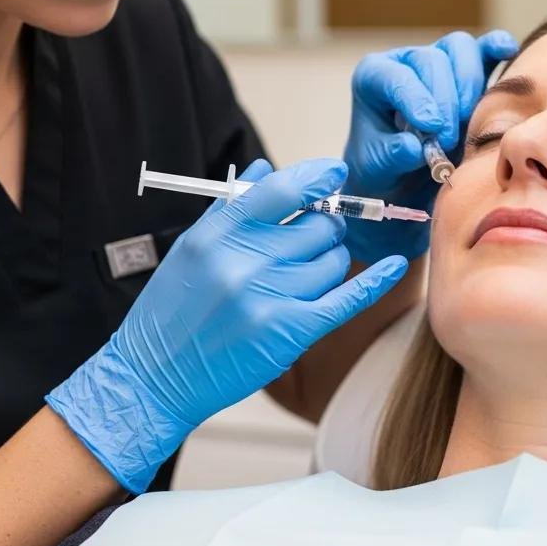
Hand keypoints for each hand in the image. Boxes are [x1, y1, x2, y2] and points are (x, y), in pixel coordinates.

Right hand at [45, 158, 407, 492]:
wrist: (153, 376)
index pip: (281, 190)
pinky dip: (374, 281)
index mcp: (218, 234)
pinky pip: (345, 299)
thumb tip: (266, 169)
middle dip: (323, 227)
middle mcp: (243, 261)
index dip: (316, 176)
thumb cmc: (170, 309)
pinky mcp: (287, 333)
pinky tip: (393, 266)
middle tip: (312, 236)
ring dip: (329, 261)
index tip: (334, 172)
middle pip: (316, 226)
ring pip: (331, 262)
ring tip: (306, 273)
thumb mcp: (191, 247)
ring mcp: (267, 298)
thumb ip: (231, 206)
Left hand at [342, 29, 518, 263]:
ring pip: (460, 49)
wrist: (404, 178)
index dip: (415, 99)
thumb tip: (413, 146)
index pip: (394, 76)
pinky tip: (506, 51)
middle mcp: (406, 61)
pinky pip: (484, 48)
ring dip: (469, 84)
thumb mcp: (378, 168)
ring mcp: (439, 60)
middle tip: (447, 139)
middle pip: (431, 59)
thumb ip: (392, 155)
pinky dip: (496, 46)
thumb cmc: (384, 167)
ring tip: (468, 121)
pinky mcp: (469, 68)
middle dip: (444, 100)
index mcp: (374, 76)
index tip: (430, 128)